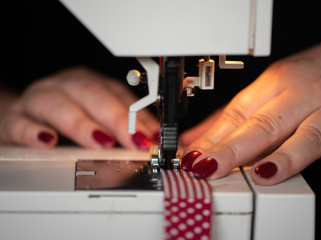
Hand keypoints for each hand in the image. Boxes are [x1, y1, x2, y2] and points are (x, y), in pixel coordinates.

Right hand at [0, 67, 158, 148]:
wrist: (24, 115)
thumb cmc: (68, 115)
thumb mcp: (99, 116)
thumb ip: (125, 126)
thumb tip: (153, 139)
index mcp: (91, 85)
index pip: (119, 96)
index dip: (138, 116)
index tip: (154, 137)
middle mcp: (67, 87)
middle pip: (93, 95)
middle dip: (118, 119)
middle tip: (135, 140)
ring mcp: (39, 100)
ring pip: (59, 104)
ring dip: (82, 124)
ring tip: (101, 141)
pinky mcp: (15, 118)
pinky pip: (21, 122)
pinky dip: (34, 132)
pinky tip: (47, 141)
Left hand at [180, 29, 320, 189]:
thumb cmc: (310, 75)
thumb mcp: (268, 87)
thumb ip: (230, 117)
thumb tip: (194, 141)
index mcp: (275, 83)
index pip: (239, 113)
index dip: (214, 137)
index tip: (193, 157)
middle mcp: (303, 94)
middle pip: (266, 123)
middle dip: (235, 148)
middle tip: (210, 167)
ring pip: (309, 134)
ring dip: (286, 156)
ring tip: (263, 175)